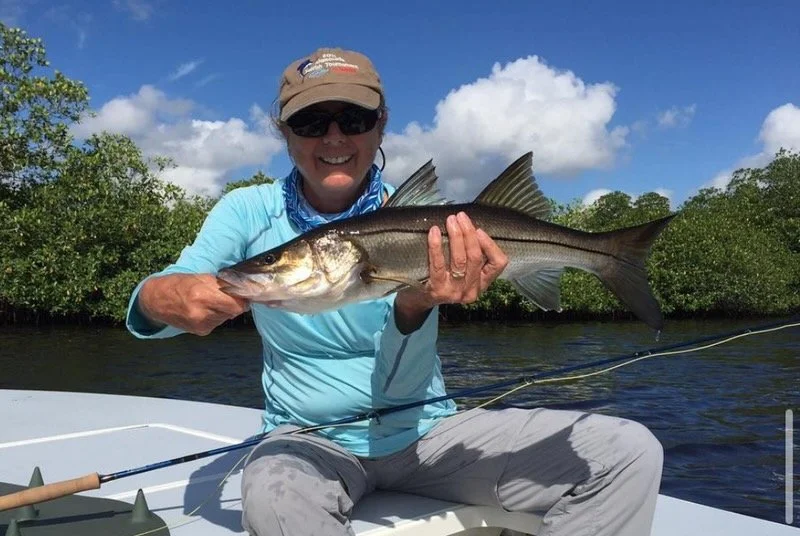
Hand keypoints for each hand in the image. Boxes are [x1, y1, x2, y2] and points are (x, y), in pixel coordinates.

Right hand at [138, 274, 249, 335]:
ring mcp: (201, 325)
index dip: (242, 298)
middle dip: (234, 303)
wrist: (156, 301)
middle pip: (233, 311)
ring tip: (211, 301)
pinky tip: (205, 309)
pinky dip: (216, 315)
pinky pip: (217, 322)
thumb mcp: (200, 278)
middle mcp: (202, 313)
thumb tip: (241, 287)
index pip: (237, 304)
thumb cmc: (179, 284)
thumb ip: (221, 284)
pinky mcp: (200, 332)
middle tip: (228, 295)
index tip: (242, 293)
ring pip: (226, 317)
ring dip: (224, 309)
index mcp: (202, 296)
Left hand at [395, 212, 507, 328]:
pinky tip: (435, 232)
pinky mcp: (437, 289)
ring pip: (460, 260)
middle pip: (476, 257)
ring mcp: (454, 292)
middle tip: (461, 217)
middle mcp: (471, 291)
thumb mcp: (464, 273)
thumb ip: (471, 256)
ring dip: (456, 236)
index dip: (490, 245)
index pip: (498, 264)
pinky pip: (438, 264)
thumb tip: (471, 227)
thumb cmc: (443, 279)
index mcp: (482, 285)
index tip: (479, 230)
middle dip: (469, 233)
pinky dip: (437, 245)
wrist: (419, 300)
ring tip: (451, 221)